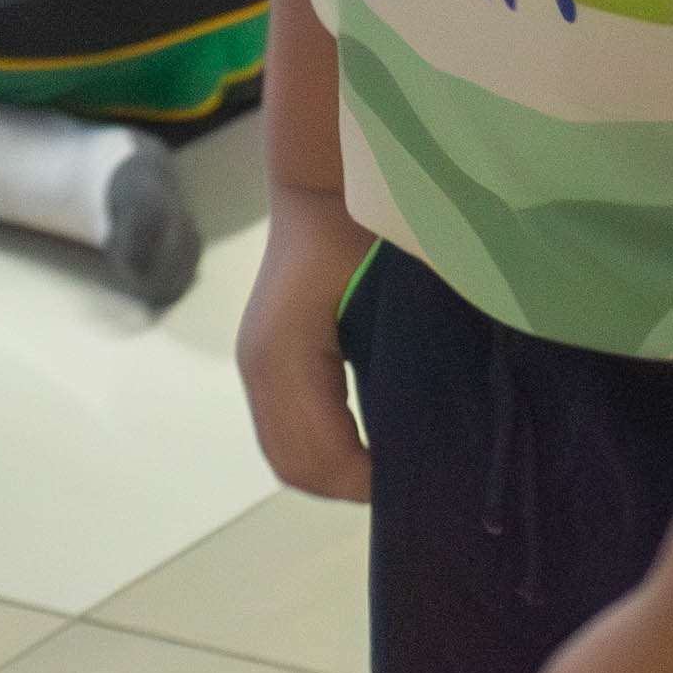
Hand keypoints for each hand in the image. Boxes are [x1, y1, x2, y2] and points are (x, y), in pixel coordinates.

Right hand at [238, 178, 381, 499]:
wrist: (324, 189)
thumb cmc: (363, 232)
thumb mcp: (386, 299)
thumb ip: (396, 365)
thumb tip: (415, 432)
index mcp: (285, 357)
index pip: (318, 453)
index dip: (363, 477)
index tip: (413, 474)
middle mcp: (261, 368)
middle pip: (295, 464)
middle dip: (346, 483)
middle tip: (403, 482)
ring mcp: (257, 364)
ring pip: (284, 452)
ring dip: (331, 471)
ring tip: (385, 469)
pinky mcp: (264, 359)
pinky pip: (282, 429)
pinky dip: (318, 451)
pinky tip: (360, 445)